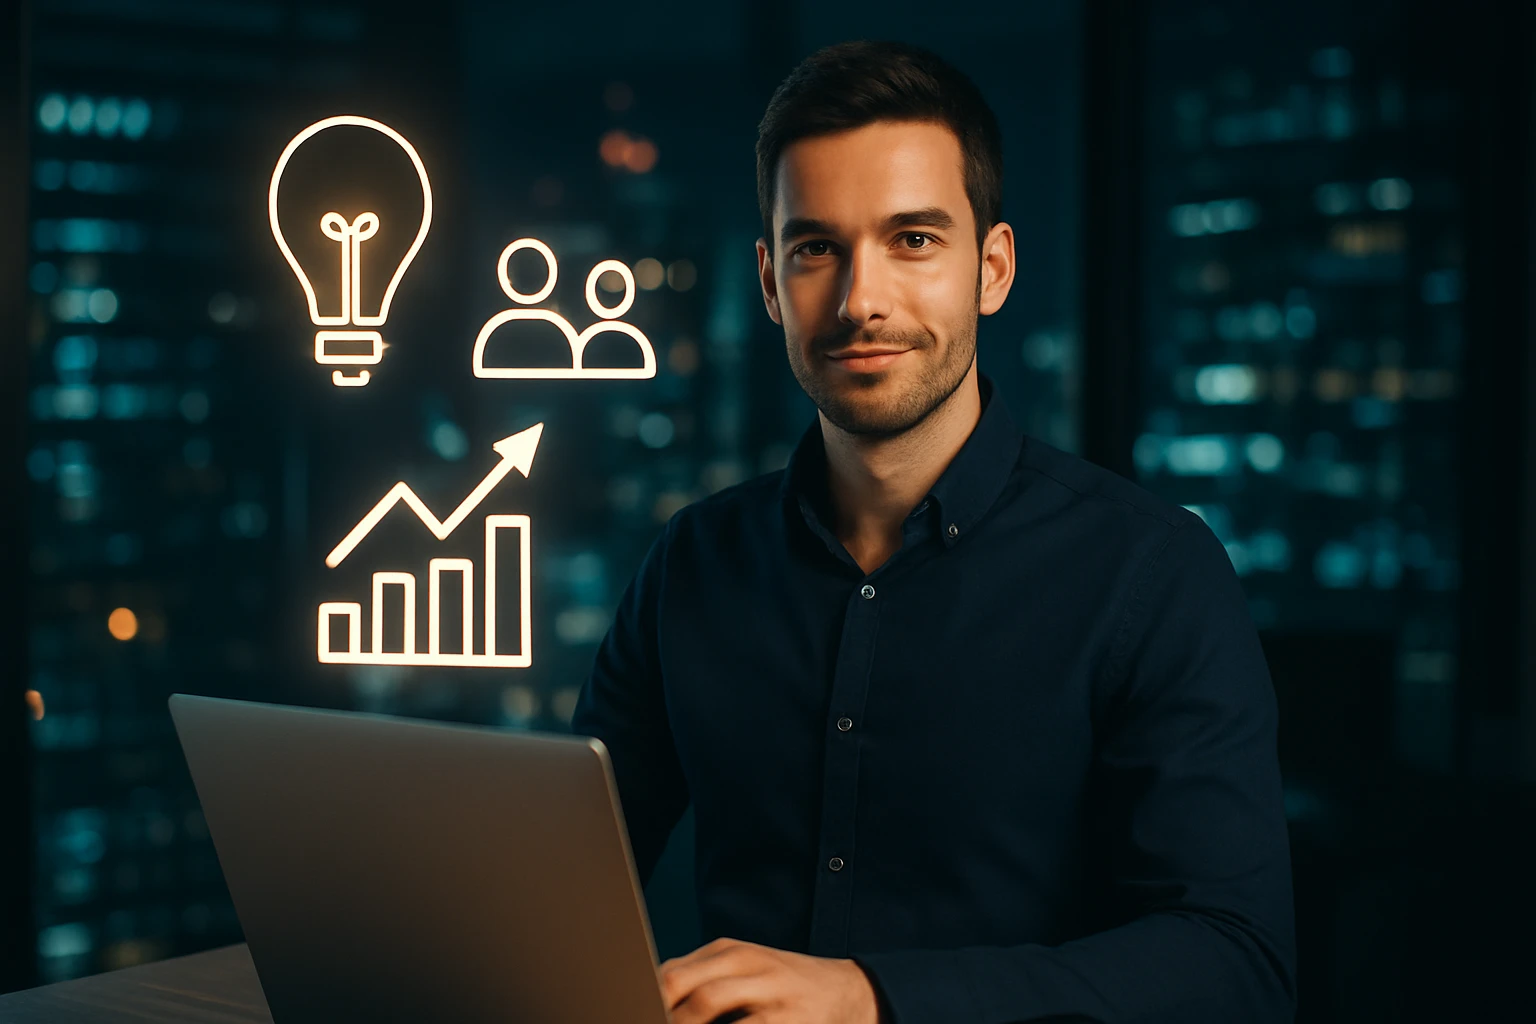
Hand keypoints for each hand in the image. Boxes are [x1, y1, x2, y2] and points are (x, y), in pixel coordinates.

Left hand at [659, 937, 881, 1023]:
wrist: (851, 992)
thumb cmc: (784, 987)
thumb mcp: (745, 972)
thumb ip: (701, 981)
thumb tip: (649, 998)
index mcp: (731, 952)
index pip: (672, 974)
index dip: (643, 999)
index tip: (627, 1010)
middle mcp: (750, 966)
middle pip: (686, 989)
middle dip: (661, 1014)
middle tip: (643, 1020)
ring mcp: (771, 995)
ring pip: (708, 1007)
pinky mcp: (790, 1023)